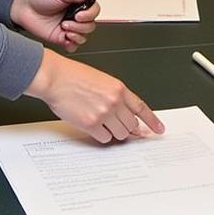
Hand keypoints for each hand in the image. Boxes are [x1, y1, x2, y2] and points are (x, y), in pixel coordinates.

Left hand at [10, 0, 98, 51]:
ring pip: (84, 36)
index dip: (90, 15)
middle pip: (91, 26)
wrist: (24, 8)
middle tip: (66, 22)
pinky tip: (65, 38)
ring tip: (64, 28)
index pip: (94, 11)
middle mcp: (75, 17)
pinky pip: (74, 46)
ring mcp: (69, 28)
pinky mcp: (61, 38)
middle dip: (81, 26)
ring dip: (77, 34)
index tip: (79, 15)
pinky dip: (72, 44)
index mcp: (77, 4)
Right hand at [25, 49, 164, 142]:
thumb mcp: (102, 80)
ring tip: (102, 124)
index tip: (158, 129)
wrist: (55, 77)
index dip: (152, 120)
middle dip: (127, 128)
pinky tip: (93, 127)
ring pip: (120, 134)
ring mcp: (103, 114)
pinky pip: (104, 138)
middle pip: (131, 124)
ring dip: (113, 132)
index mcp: (119, 88)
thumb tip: (123, 114)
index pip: (141, 108)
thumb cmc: (73, 76)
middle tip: (118, 127)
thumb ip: (115, 96)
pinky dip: (101, 136)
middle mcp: (114, 101)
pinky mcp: (91, 124)